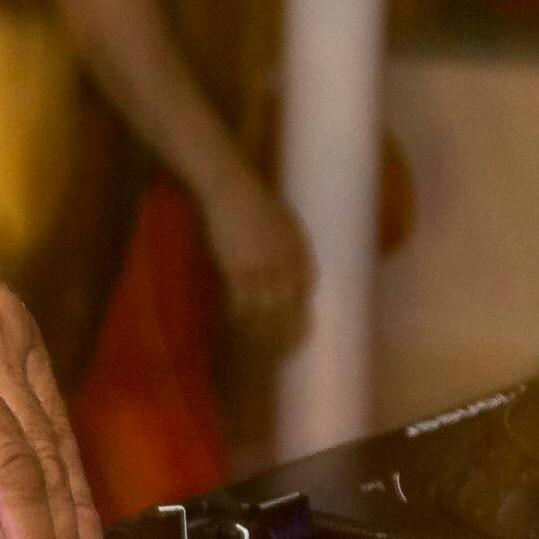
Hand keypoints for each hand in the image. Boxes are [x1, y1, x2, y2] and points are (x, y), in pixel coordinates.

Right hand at [196, 166, 318, 358]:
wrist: (232, 189)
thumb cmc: (257, 203)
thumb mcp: (285, 223)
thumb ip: (291, 249)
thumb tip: (294, 276)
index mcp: (299, 250)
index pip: (306, 291)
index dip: (303, 313)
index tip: (300, 331)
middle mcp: (285, 263)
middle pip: (289, 307)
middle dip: (285, 331)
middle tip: (281, 349)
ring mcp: (261, 268)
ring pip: (265, 310)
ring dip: (262, 329)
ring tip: (258, 341)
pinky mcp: (238, 269)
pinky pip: (241, 302)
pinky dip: (240, 314)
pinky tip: (237, 320)